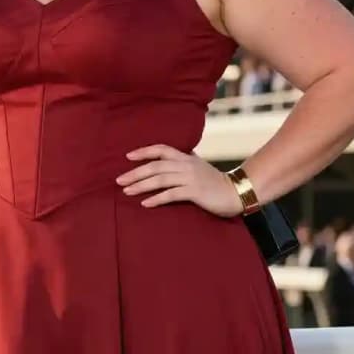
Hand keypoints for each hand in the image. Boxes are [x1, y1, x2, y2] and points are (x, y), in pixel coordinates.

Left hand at [116, 145, 242, 216]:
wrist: (235, 192)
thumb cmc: (215, 182)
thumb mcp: (199, 167)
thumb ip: (185, 161)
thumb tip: (172, 158)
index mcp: (186, 158)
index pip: (161, 149)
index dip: (144, 152)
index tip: (128, 157)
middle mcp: (185, 165)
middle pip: (155, 166)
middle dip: (135, 173)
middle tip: (119, 181)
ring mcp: (190, 178)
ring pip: (160, 180)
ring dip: (141, 186)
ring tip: (127, 192)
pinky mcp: (194, 192)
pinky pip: (171, 194)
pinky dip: (157, 199)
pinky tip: (145, 204)